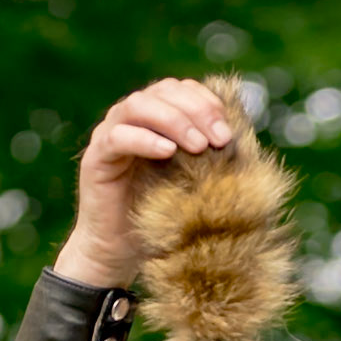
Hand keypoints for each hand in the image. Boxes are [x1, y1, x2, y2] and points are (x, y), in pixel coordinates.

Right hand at [54, 77, 234, 287]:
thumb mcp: (196, 183)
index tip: (229, 132)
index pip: (181, 89)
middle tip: (220, 140)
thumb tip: (244, 142)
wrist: (121, 251)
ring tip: (199, 146)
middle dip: (197, 111)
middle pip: (163, 91)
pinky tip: (168, 152)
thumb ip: (211, 157)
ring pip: (139, 105)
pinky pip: (118, 136)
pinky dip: (144, 140)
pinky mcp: (96, 157)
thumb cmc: (165, 217)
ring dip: (174, 121)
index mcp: (158, 119)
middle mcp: (133, 119)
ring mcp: (111, 133)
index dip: (206, 102)